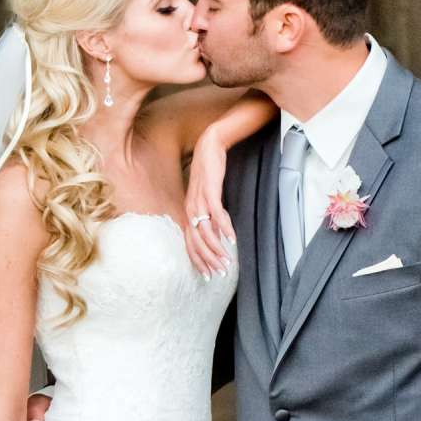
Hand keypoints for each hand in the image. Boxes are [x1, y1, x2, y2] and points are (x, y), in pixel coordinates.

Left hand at [184, 129, 237, 277]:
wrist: (209, 145)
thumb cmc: (209, 171)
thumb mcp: (208, 197)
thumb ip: (212, 216)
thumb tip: (218, 235)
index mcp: (188, 212)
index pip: (190, 243)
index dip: (199, 260)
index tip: (208, 275)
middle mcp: (190, 208)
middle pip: (196, 242)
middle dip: (208, 260)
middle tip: (220, 273)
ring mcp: (199, 200)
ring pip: (205, 231)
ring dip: (216, 248)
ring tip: (227, 260)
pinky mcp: (210, 190)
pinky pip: (216, 214)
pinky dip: (224, 227)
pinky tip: (231, 239)